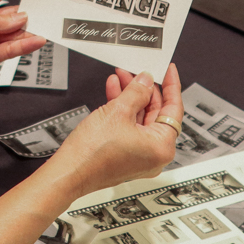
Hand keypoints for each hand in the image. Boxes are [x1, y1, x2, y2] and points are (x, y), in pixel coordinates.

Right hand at [49, 64, 181, 199]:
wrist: (70, 171)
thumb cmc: (93, 153)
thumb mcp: (117, 111)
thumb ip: (136, 92)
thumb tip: (145, 82)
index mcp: (162, 147)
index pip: (174, 109)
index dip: (171, 86)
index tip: (168, 71)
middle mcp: (155, 155)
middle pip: (156, 114)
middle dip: (144, 90)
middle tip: (137, 73)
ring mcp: (140, 156)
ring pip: (140, 120)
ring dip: (130, 97)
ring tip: (121, 78)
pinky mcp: (126, 156)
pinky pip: (130, 128)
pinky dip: (122, 111)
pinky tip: (113, 94)